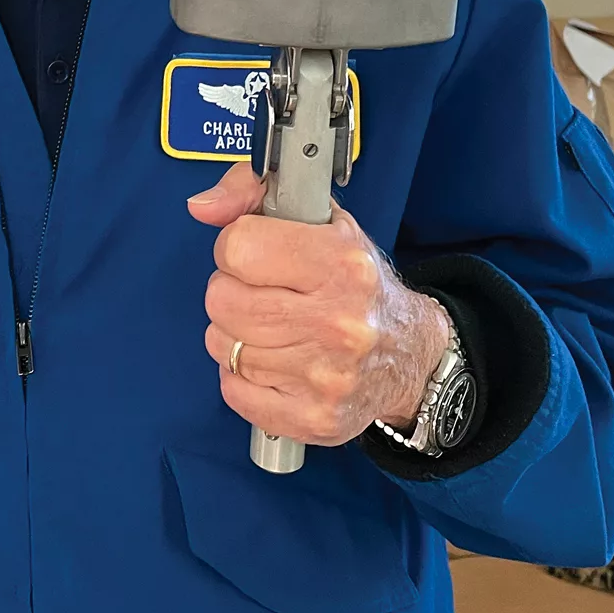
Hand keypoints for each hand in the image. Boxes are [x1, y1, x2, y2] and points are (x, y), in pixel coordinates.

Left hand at [187, 161, 449, 446]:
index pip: (238, 248)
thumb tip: (202, 206)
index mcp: (342, 264)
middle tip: (260, 292)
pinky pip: (233, 390)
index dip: (236, 247)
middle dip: (230, 292)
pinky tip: (273, 361)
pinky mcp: (313, 418)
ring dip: (235, 335)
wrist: (411, 354)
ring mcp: (325, 376)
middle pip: (223, 301)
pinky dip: (242, 376)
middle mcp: (339, 322)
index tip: (255, 253)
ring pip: (223, 346)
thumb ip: (252, 194)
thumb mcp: (322, 219)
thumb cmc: (357, 284)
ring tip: (272, 326)